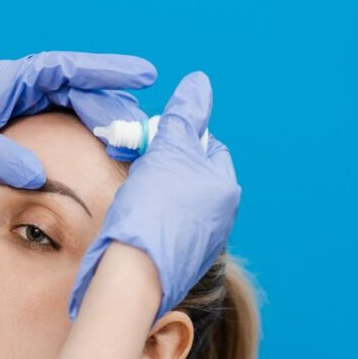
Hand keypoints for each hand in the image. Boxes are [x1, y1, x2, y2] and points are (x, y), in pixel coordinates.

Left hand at [0, 51, 156, 214]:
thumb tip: (39, 175)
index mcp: (4, 81)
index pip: (65, 69)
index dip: (106, 72)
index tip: (142, 75)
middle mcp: (9, 91)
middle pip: (72, 91)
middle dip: (108, 107)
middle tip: (136, 132)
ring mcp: (7, 113)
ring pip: (63, 112)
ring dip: (92, 126)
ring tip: (123, 146)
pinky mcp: (1, 135)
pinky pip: (49, 131)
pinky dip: (72, 141)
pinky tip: (87, 159)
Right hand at [68, 72, 240, 323]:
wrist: (133, 275)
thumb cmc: (150, 210)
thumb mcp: (166, 151)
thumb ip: (184, 116)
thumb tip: (199, 82)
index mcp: (224, 188)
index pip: (206, 145)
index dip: (176, 138)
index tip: (149, 144)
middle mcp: (221, 217)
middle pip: (191, 173)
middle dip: (165, 165)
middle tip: (137, 167)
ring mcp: (202, 242)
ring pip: (178, 200)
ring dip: (156, 192)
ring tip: (133, 198)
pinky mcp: (180, 260)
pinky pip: (168, 227)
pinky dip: (152, 219)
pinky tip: (134, 224)